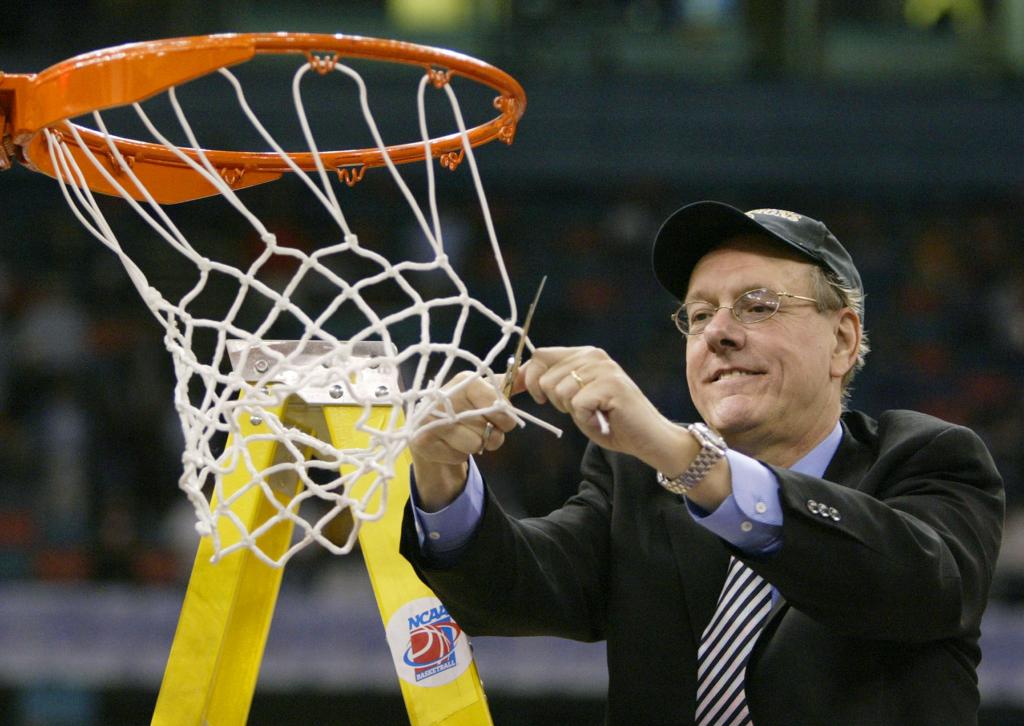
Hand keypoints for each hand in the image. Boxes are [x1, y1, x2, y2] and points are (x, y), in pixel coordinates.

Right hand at [410, 371, 517, 510]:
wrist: (431, 426)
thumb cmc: (465, 407)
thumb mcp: (486, 392)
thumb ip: (509, 384)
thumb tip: (528, 375)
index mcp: (465, 381)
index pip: (497, 404)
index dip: (505, 418)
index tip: (502, 421)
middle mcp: (446, 396)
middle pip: (488, 428)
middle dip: (492, 435)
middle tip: (482, 429)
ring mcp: (431, 419)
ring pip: (474, 444)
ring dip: (475, 446)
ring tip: (466, 436)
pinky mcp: (423, 440)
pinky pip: (458, 456)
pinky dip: (459, 454)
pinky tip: (451, 444)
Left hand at [513, 346, 692, 469]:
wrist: (649, 438)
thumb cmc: (610, 421)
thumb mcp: (574, 401)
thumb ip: (552, 386)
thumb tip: (514, 379)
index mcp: (584, 354)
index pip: (541, 355)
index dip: (527, 377)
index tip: (527, 396)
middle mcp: (594, 355)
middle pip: (545, 377)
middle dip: (555, 402)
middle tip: (581, 410)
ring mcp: (604, 369)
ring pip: (559, 392)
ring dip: (573, 412)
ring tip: (595, 414)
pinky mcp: (611, 385)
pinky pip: (577, 405)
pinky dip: (586, 420)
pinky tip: (602, 420)